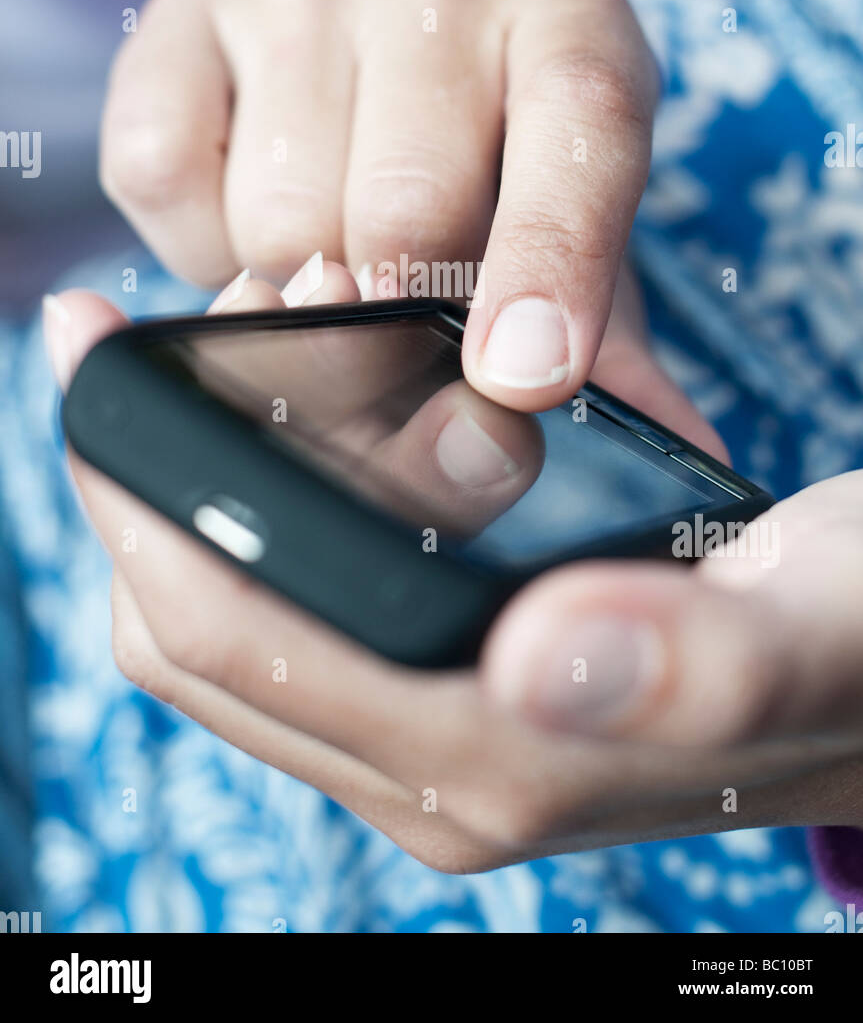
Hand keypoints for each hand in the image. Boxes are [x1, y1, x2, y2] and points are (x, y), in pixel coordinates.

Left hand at [50, 264, 859, 878]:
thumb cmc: (858, 637)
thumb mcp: (817, 620)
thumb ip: (695, 660)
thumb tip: (539, 658)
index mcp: (495, 763)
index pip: (230, 641)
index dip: (137, 495)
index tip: (104, 345)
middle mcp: (438, 779)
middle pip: (199, 639)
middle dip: (144, 482)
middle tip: (166, 323)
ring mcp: (435, 752)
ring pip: (232, 632)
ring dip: (193, 495)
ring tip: (223, 345)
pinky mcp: (452, 709)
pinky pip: (292, 623)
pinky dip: (256, 520)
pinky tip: (288, 417)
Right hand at [101, 0, 658, 410]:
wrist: (382, 101)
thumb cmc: (496, 198)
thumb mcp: (577, 267)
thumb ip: (620, 358)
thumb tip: (683, 456)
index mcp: (574, 25)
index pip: (582, 126)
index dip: (553, 258)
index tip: (519, 380)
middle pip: (407, 203)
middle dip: (394, 316)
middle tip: (393, 337)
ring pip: (280, 211)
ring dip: (294, 287)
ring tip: (326, 269)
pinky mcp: (188, 11)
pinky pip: (161, 172)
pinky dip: (192, 245)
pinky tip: (243, 230)